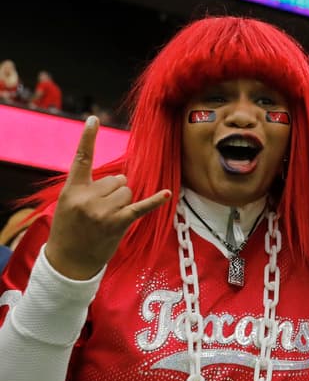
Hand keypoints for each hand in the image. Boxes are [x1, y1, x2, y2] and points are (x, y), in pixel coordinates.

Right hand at [43, 117, 170, 280]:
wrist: (68, 261)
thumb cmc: (69, 230)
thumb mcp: (68, 205)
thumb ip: (87, 188)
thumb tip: (120, 179)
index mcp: (73, 190)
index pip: (81, 159)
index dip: (88, 138)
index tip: (93, 119)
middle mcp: (88, 198)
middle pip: (118, 179)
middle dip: (114, 191)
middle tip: (100, 210)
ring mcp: (104, 211)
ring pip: (128, 191)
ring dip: (123, 202)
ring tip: (108, 218)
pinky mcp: (119, 223)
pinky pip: (141, 207)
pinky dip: (155, 201)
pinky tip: (167, 193)